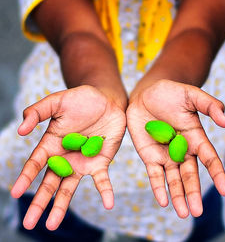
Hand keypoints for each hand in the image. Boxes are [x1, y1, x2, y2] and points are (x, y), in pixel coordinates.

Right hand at [11, 85, 125, 229]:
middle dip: (39, 202)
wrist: (108, 100)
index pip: (35, 164)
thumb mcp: (57, 101)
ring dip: (61, 205)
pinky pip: (102, 180)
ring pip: (69, 187)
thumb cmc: (82, 99)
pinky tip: (108, 204)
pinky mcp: (100, 162)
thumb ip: (37, 112)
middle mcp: (65, 157)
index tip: (15, 192)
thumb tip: (20, 130)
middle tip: (29, 223)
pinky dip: (105, 191)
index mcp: (52, 144)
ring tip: (52, 225)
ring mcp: (82, 162)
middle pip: (49, 182)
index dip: (25, 177)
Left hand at [126, 79, 224, 217]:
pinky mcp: (149, 155)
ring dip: (178, 195)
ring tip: (182, 213)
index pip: (208, 157)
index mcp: (195, 137)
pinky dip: (159, 187)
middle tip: (197, 211)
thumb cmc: (170, 93)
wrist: (145, 94)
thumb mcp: (191, 95)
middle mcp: (182, 149)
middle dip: (193, 192)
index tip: (224, 190)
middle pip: (190, 174)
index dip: (217, 173)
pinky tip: (163, 200)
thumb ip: (209, 105)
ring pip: (173, 178)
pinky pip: (155, 174)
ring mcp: (165, 154)